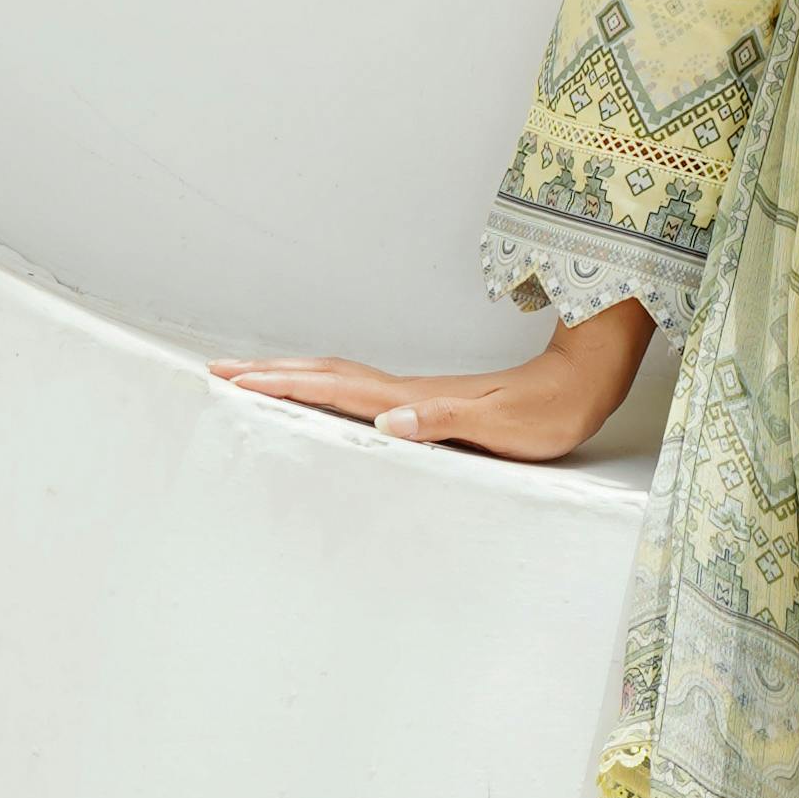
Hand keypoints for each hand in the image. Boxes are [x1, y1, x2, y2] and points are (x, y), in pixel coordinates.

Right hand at [212, 298, 651, 461]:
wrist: (579, 385)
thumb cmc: (543, 411)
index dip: (283, 383)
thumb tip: (388, 420)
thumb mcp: (498, 424)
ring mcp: (415, 393)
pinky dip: (325, 389)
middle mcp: (405, 391)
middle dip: (270, 373)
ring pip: (339, 378)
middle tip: (219, 372)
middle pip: (324, 374)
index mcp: (411, 397)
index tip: (235, 379)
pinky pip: (359, 392)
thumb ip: (442, 420)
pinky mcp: (427, 401)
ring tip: (253, 378)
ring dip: (293, 376)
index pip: (333, 388)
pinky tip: (321, 398)